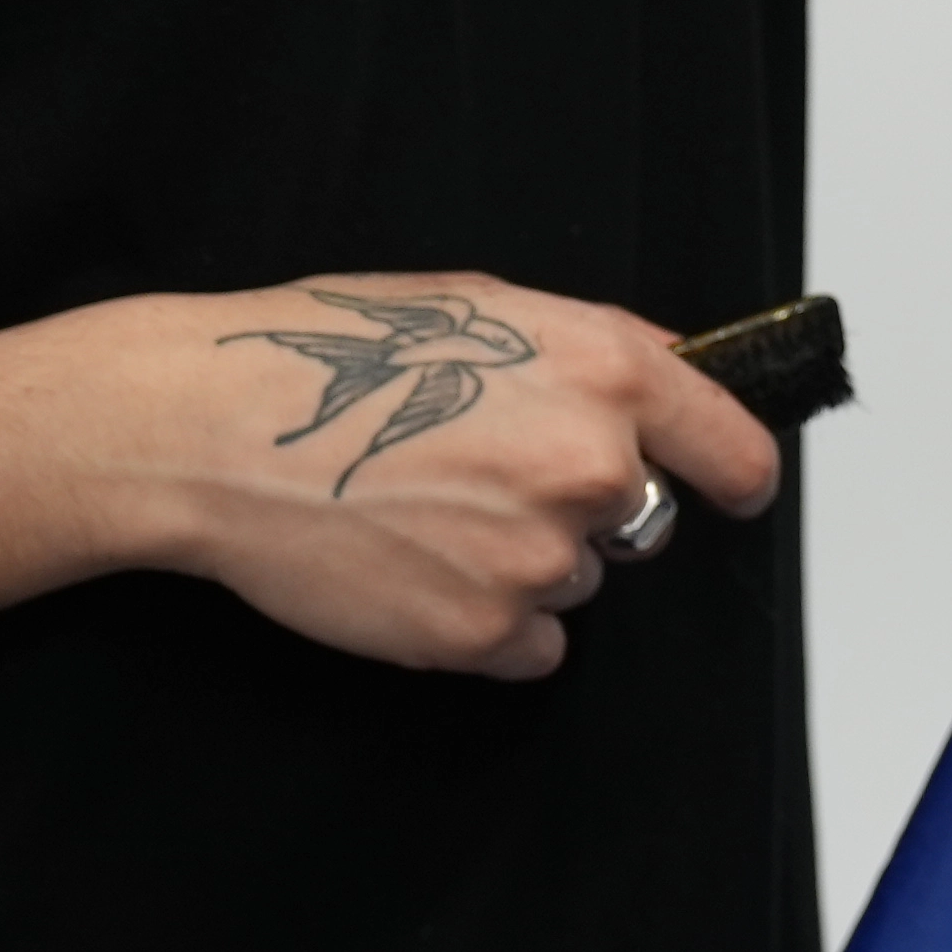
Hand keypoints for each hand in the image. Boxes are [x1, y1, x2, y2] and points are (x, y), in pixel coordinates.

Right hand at [110, 271, 785, 679]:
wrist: (214, 432)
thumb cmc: (331, 355)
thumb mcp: (482, 305)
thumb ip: (592, 350)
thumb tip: (672, 380)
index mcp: (604, 374)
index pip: (734, 450)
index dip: (736, 477)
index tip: (735, 493)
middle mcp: (590, 468)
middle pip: (643, 521)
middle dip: (585, 509)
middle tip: (486, 480)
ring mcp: (540, 559)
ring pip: (578, 583)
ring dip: (524, 564)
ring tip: (426, 515)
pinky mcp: (483, 633)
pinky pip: (531, 647)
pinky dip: (486, 623)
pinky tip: (417, 569)